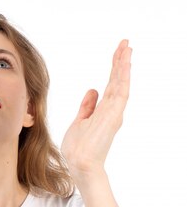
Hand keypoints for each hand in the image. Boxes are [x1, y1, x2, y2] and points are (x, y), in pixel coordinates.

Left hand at [61, 39, 131, 179]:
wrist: (80, 163)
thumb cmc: (79, 147)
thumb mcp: (80, 121)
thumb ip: (87, 106)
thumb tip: (93, 90)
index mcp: (104, 110)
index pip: (111, 84)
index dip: (114, 68)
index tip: (118, 52)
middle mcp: (112, 110)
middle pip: (118, 81)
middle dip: (121, 61)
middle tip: (125, 43)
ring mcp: (114, 112)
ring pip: (121, 83)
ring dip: (124, 65)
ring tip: (127, 48)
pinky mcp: (113, 116)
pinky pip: (120, 93)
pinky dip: (123, 78)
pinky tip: (124, 65)